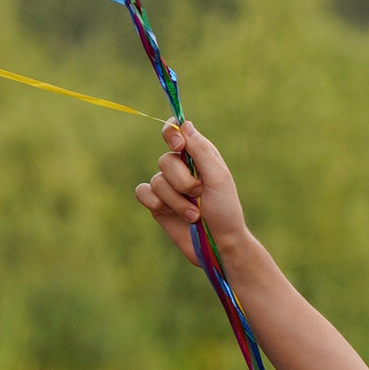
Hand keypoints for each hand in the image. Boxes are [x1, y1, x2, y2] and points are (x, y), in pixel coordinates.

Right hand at [133, 117, 250, 264]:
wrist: (219, 245)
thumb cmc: (226, 211)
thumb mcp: (218, 178)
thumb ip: (201, 151)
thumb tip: (184, 124)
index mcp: (199, 156)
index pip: (176, 133)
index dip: (171, 134)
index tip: (178, 147)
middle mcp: (181, 168)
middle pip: (165, 161)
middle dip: (182, 182)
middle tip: (200, 195)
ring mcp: (168, 187)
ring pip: (156, 181)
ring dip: (177, 201)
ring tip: (195, 215)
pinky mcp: (158, 205)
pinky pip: (143, 193)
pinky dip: (156, 203)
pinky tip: (169, 214)